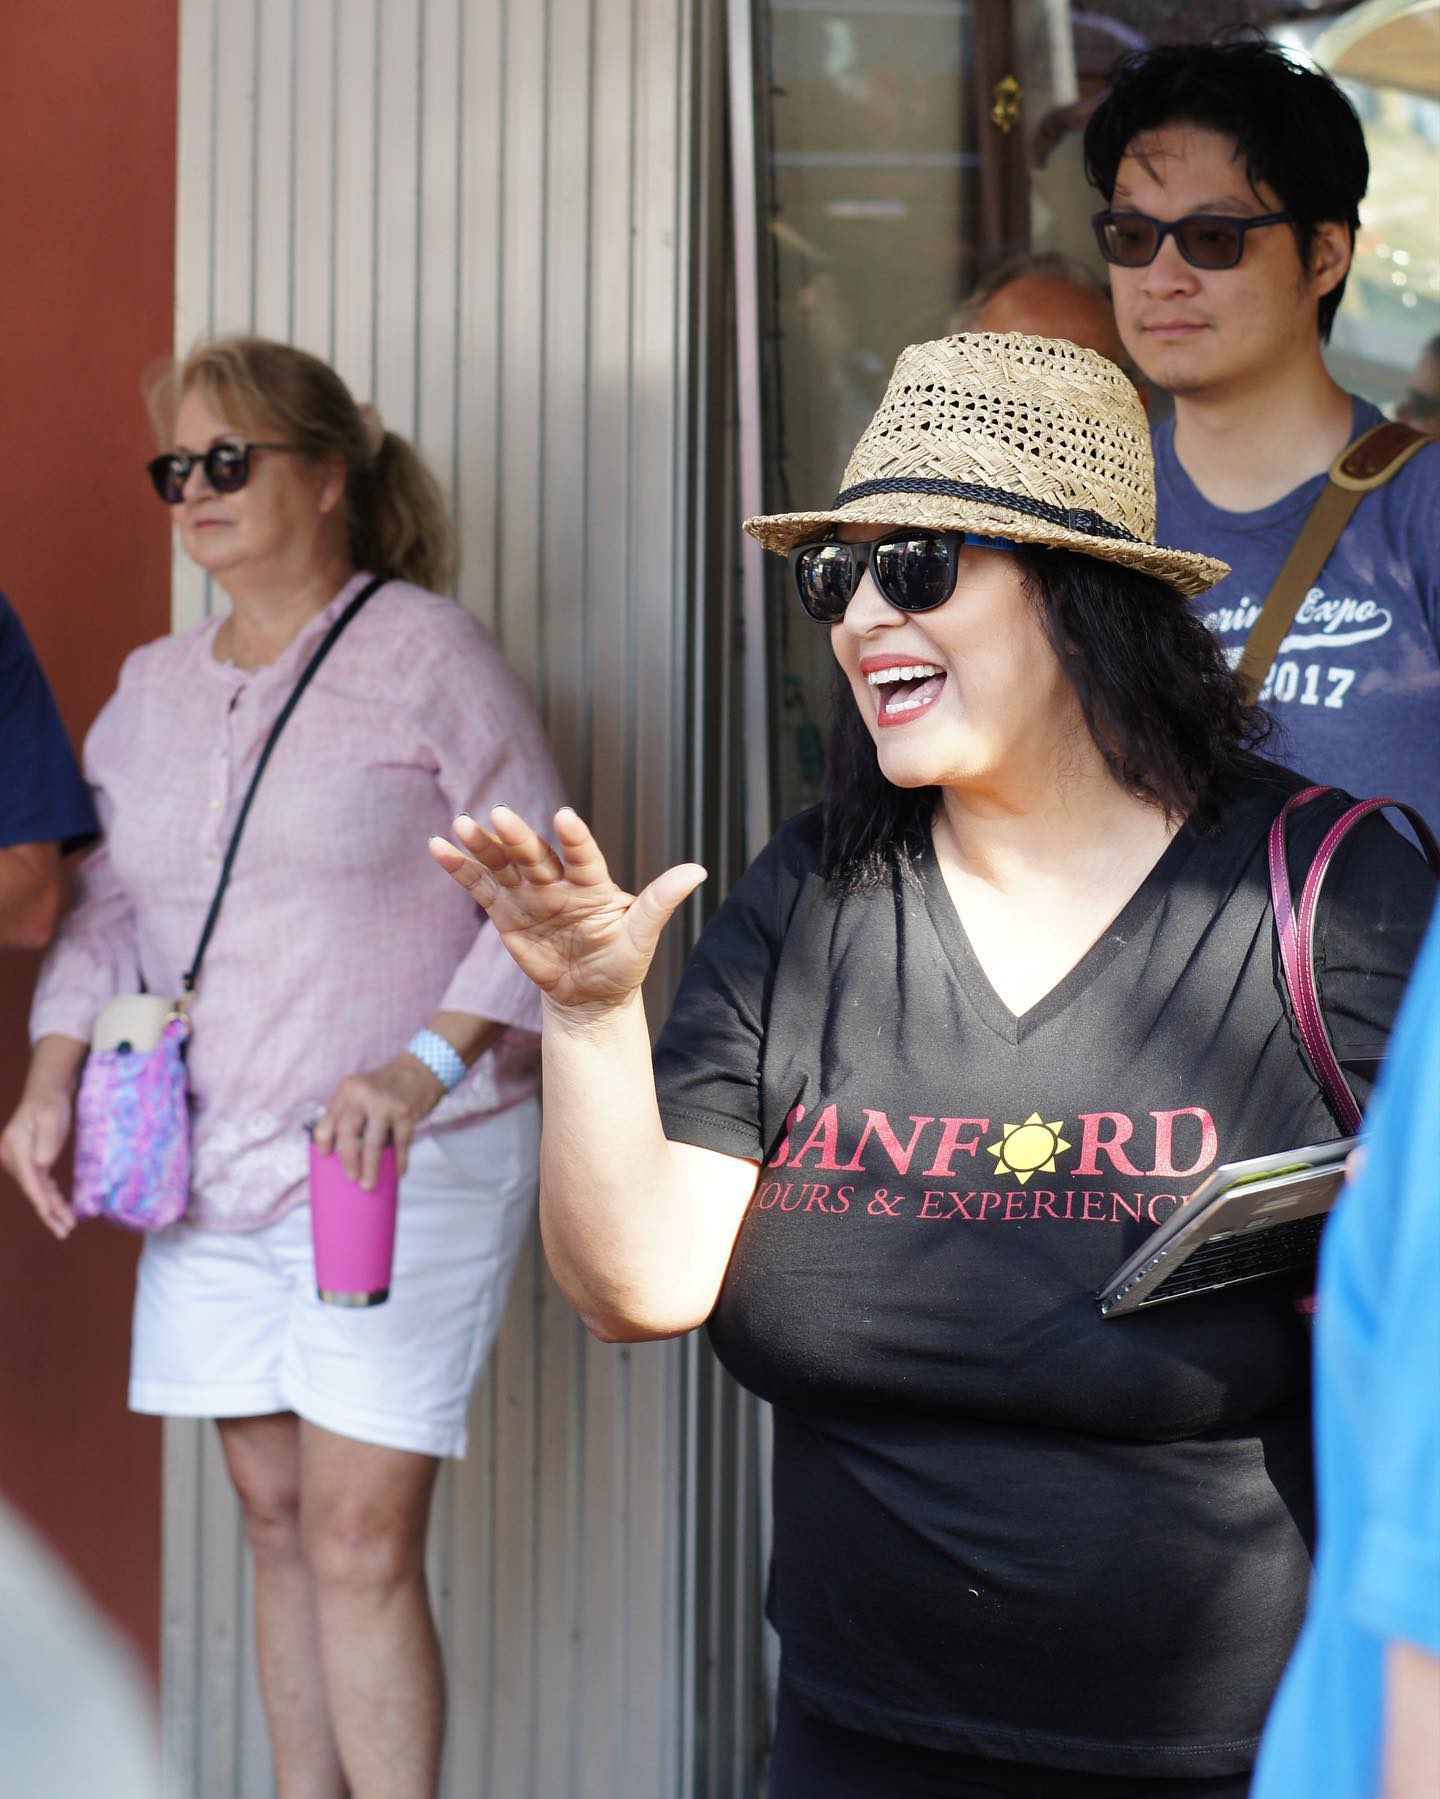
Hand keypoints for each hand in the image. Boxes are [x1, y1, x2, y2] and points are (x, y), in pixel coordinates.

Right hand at [1, 1085, 76, 1239]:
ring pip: (36, 1190)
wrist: (45, 1094)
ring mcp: (16, 1161)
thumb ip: (47, 1142)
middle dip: (49, 1212)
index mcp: (14, 1147)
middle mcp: (11, 1157)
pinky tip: (60, 1209)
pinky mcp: (26, 1162)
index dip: (41, 1201)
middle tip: (65, 1231)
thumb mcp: (52, 1119)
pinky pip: (38, 1184)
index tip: (52, 1216)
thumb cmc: (50, 1104)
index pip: (29, 1179)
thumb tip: (42, 1165)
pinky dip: (50, 1197)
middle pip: (32, 1189)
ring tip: (67, 1227)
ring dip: (51, 1209)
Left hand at [312, 1055, 445, 1187]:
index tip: (326, 1157)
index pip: (327, 1120)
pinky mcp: (405, 1111)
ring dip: (370, 1167)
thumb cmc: (387, 1086)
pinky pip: (400, 1142)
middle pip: (347, 1132)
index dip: (324, 1142)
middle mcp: (363, 1094)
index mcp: (347, 1090)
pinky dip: (399, 1159)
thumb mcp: (362, 1089)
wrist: (420, 1068)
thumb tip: (343, 1152)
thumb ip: (350, 1112)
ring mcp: (385, 1103)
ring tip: (368, 1184)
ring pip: (372, 1141)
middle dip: (347, 1159)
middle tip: (350, 1178)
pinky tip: (398, 1172)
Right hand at [428, 806, 705, 1019]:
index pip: (584, 856)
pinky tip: (438, 847)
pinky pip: (481, 888)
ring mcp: (530, 895)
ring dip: (483, 845)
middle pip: (535, 855)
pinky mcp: (507, 914)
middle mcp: (559, 882)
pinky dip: (460, 868)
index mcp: (594, 884)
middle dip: (517, 838)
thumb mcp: (641, 938)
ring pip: (503, 864)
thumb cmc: (621, 964)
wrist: (591, 997)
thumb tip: (698, 870)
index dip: (575, 839)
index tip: (565, 818)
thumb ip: (660, 903)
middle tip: (500, 816)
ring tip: (462, 825)